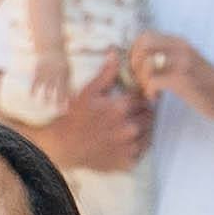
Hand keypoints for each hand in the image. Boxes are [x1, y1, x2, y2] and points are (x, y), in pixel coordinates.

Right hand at [5, 61, 154, 177]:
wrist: (63, 146)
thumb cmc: (74, 117)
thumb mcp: (88, 91)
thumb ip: (106, 74)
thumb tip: (115, 53)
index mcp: (122, 108)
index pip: (145, 97)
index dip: (142, 95)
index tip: (137, 96)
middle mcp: (130, 127)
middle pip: (150, 115)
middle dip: (144, 110)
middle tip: (135, 110)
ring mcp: (129, 147)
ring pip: (149, 133)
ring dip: (144, 127)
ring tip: (132, 124)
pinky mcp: (127, 162)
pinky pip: (142, 151)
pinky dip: (139, 145)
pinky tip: (128, 140)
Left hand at [122, 31, 213, 128]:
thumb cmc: (206, 85)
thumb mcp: (187, 62)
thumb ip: (169, 57)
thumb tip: (143, 60)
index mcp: (180, 42)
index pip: (145, 35)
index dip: (134, 52)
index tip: (137, 69)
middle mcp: (181, 47)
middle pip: (142, 43)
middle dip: (134, 63)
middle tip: (140, 79)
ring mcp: (182, 62)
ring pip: (145, 62)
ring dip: (141, 80)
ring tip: (149, 91)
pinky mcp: (183, 79)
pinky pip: (153, 81)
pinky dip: (149, 91)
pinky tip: (155, 98)